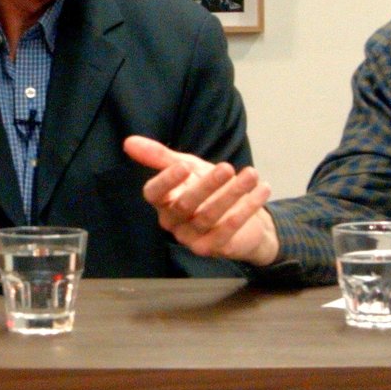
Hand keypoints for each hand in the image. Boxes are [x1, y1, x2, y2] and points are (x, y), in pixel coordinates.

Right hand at [123, 135, 278, 265]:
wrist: (241, 215)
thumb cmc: (208, 188)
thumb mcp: (187, 166)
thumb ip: (159, 156)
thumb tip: (128, 141)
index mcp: (163, 201)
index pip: (153, 194)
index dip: (166, 181)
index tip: (183, 166)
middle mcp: (173, 222)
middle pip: (184, 205)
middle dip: (207, 185)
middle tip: (227, 168)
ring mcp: (192, 238)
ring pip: (209, 216)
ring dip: (233, 194)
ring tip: (252, 174)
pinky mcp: (214, 248)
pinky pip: (228, 230)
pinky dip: (247, 208)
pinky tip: (262, 190)